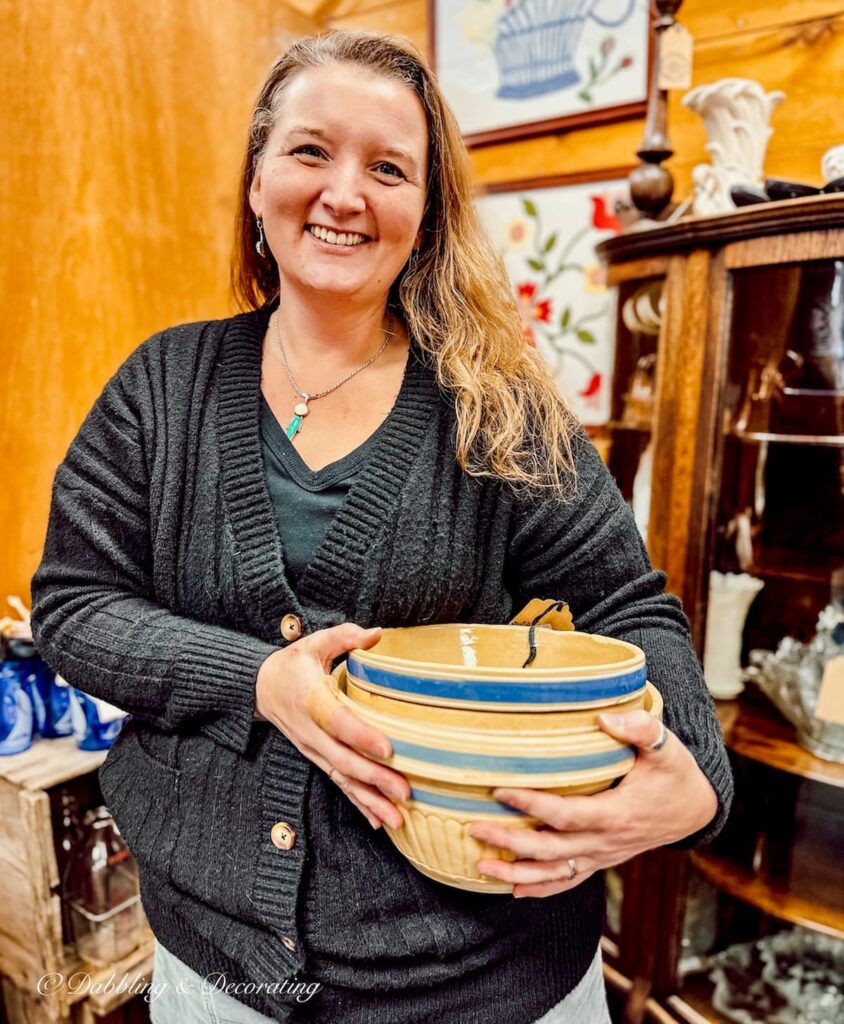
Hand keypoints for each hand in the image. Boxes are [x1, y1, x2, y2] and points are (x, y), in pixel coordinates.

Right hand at [256, 623, 408, 829]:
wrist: (261, 688)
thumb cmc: (294, 664)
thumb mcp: (314, 643)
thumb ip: (345, 637)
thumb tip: (377, 634)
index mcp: (311, 699)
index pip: (337, 721)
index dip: (361, 736)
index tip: (387, 748)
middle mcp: (311, 731)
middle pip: (343, 759)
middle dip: (375, 778)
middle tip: (405, 791)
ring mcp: (313, 749)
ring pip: (343, 779)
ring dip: (371, 800)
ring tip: (398, 818)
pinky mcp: (318, 758)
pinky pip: (339, 784)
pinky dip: (359, 804)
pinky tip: (379, 821)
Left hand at [468, 710, 717, 897]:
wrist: (695, 809)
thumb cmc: (676, 774)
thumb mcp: (666, 746)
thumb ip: (638, 729)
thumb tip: (604, 717)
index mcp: (616, 814)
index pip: (565, 814)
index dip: (531, 804)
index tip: (499, 790)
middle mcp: (606, 842)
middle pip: (551, 850)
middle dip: (510, 842)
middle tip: (474, 827)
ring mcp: (603, 855)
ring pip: (555, 874)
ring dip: (516, 874)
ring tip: (480, 866)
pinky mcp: (602, 860)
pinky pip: (569, 881)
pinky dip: (540, 889)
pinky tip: (513, 890)